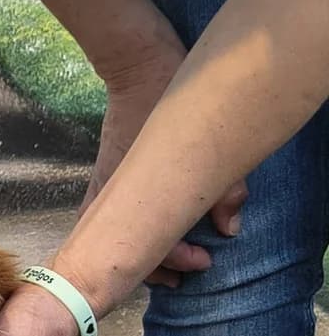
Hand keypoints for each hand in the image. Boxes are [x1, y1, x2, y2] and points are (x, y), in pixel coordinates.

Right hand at [92, 42, 247, 287]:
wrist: (136, 66)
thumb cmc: (165, 99)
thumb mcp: (206, 142)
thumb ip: (222, 188)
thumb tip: (231, 228)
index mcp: (131, 193)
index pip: (150, 244)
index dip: (179, 259)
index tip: (205, 259)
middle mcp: (110, 197)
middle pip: (126, 251)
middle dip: (158, 266)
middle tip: (190, 269)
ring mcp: (104, 189)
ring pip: (115, 240)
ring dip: (141, 255)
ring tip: (169, 264)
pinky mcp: (105, 179)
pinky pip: (109, 221)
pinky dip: (126, 236)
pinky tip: (141, 238)